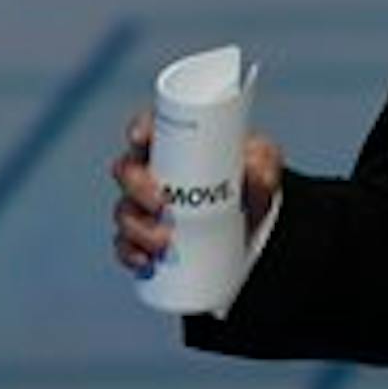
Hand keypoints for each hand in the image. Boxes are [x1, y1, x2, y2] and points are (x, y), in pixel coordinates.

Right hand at [110, 110, 284, 272]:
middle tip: (161, 203)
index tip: (141, 139)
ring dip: (137, 227)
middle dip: (136, 187)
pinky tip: (146, 261)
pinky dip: (131, 253)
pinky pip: (126, 245)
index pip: (147, 127)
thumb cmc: (250, 177)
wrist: (253, 219)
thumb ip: (262, 164)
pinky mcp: (146, 235)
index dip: (137, 129)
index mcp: (174, 142)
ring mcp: (144, 204)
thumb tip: (253, 172)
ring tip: (163, 240)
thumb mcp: (263, 164)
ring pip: (124, 211)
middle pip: (126, 170)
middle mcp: (152, 170)